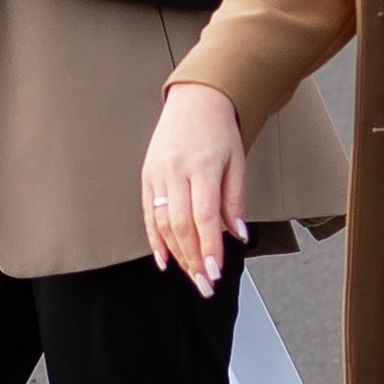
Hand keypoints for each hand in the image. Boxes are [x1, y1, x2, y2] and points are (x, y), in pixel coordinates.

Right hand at [142, 81, 246, 293]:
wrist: (194, 99)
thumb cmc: (219, 130)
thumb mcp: (236, 160)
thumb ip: (234, 200)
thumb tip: (237, 234)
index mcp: (201, 166)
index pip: (204, 217)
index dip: (209, 248)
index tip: (215, 272)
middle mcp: (175, 171)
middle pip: (181, 225)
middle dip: (192, 259)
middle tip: (204, 284)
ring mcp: (157, 174)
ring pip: (163, 223)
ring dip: (177, 254)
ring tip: (190, 274)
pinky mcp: (147, 176)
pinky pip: (148, 214)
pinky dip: (155, 240)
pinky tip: (165, 259)